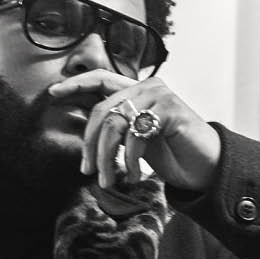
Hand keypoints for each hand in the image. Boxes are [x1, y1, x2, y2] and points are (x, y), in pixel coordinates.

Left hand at [48, 72, 220, 190]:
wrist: (207, 167)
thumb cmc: (172, 154)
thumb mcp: (136, 138)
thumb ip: (116, 128)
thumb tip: (87, 133)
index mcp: (137, 90)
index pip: (100, 78)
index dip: (75, 84)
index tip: (53, 94)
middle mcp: (147, 87)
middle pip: (102, 109)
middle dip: (90, 144)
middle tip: (88, 171)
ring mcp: (160, 96)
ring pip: (115, 123)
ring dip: (107, 158)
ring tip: (110, 180)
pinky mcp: (171, 110)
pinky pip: (136, 134)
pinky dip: (130, 160)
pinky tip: (135, 175)